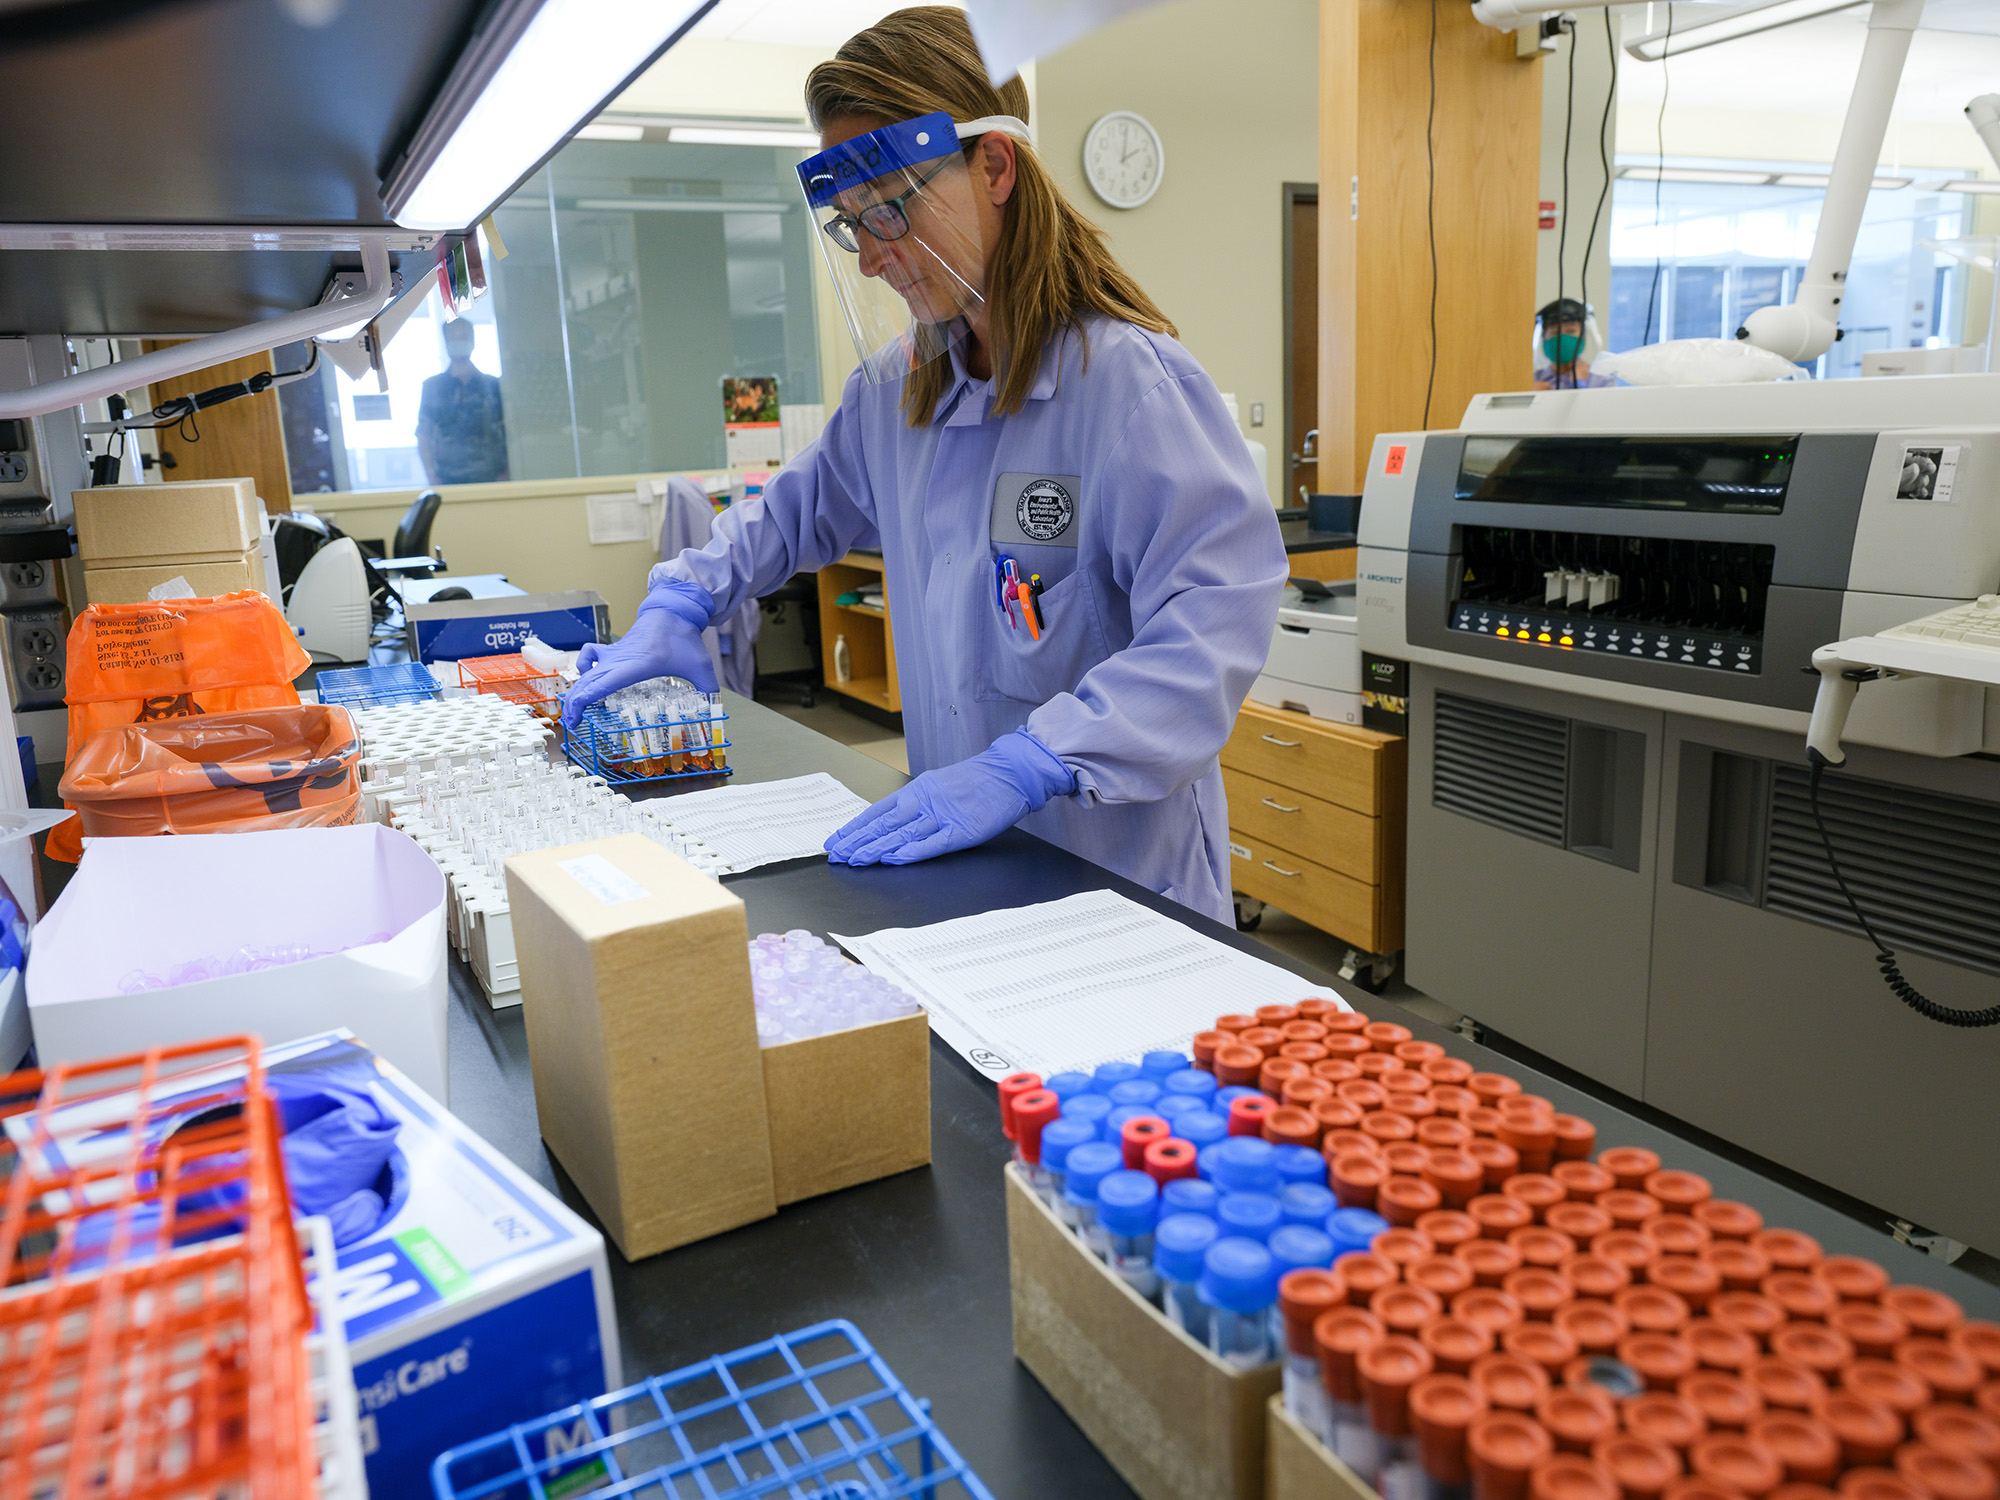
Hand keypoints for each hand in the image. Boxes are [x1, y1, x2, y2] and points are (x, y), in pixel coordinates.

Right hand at [560, 577, 716, 727]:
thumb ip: (708, 690)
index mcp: (634, 666)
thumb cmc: (684, 637)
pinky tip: (590, 677)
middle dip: (575, 705)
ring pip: (586, 673)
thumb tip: (714, 709)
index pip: (600, 684)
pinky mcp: (614, 651)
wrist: (673, 611)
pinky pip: (590, 656)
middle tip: (572, 725)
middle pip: (586, 682)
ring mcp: (613, 655)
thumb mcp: (701, 666)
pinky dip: (584, 667)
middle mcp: (618, 661)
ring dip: (577, 691)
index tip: (576, 719)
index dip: (583, 702)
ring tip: (576, 710)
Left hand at [826, 728, 1075, 865]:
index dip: (855, 828)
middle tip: (837, 855)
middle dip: (858, 841)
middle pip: (884, 824)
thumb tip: (890, 823)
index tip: (836, 841)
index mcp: (918, 790)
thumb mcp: (939, 786)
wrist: (1011, 773)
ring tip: (855, 860)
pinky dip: (911, 852)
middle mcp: (925, 802)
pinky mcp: (962, 831)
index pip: (878, 812)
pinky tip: (892, 859)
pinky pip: (933, 844)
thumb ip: (917, 804)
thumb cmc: (977, 781)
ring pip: (903, 834)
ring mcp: (943, 816)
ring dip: (876, 848)